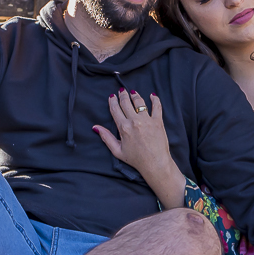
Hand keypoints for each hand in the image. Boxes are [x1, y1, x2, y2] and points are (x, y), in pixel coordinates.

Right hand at [95, 90, 184, 207]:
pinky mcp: (158, 122)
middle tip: (121, 91)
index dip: (113, 101)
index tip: (112, 96)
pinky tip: (152, 95)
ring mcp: (147, 120)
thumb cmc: (136, 159)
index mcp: (123, 128)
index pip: (115, 109)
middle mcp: (134, 121)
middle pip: (126, 103)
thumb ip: (106, 137)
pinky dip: (155, 99)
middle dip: (123, 95)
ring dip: (135, 96)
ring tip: (133, 93)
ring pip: (139, 102)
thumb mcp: (117, 151)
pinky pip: (157, 106)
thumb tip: (96, 127)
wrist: (155, 163)